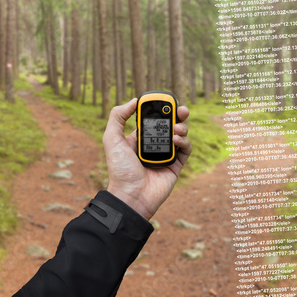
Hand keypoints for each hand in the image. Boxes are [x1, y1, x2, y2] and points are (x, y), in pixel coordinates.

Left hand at [102, 98, 191, 220]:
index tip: (165, 101)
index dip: (160, 109)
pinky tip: (176, 139)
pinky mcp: (176, 166)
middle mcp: (153, 145)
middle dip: (177, 114)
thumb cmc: (120, 170)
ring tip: (176, 128)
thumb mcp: (111, 139)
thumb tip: (133, 101)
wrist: (131, 196)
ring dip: (182, 127)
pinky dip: (184, 141)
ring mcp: (165, 155)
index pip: (153, 118)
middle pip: (170, 124)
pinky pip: (186, 150)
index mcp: (138, 138)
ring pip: (180, 134)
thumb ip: (118, 117)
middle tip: (180, 109)